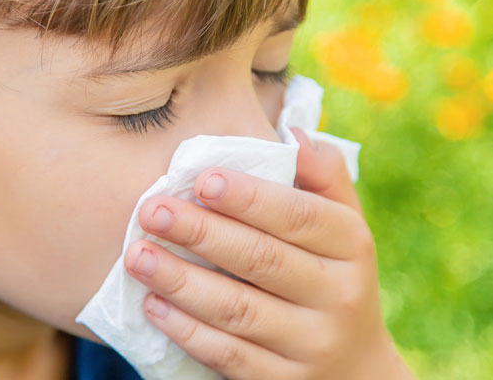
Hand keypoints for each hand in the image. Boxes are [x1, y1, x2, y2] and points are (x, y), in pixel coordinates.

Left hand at [123, 127, 413, 379]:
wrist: (355, 368)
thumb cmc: (333, 275)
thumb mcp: (344, 227)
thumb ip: (323, 177)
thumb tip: (293, 135)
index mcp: (352, 247)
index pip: (299, 217)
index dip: (249, 197)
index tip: (200, 177)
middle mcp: (338, 296)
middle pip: (262, 260)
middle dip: (202, 233)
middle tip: (151, 211)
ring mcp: (311, 345)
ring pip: (238, 310)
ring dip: (182, 281)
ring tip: (138, 255)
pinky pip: (228, 355)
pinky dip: (187, 330)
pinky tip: (153, 305)